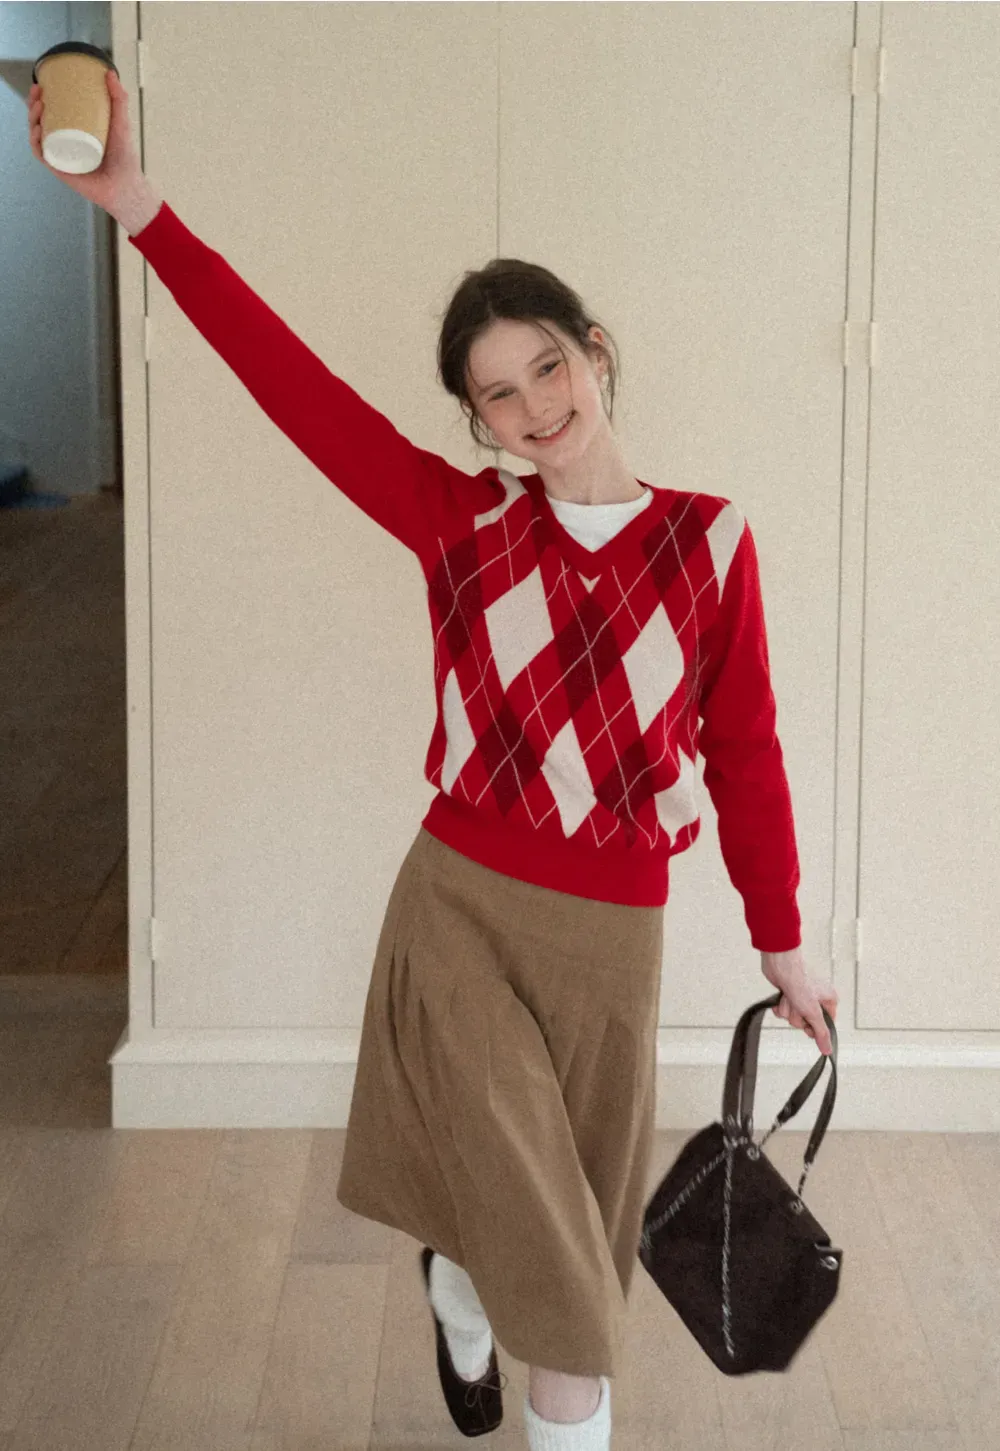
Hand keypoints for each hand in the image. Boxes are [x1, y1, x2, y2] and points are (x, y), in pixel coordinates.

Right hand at [27, 66, 143, 215]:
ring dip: (32, 120)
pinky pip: (44, 156)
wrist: (127, 185)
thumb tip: (110, 72)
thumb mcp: (121, 122)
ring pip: (38, 137)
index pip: (51, 113)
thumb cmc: (125, 158)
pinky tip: (38, 131)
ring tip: (38, 107)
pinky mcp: (61, 171)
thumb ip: (119, 98)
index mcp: (73, 132)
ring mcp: (62, 158)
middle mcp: (65, 144)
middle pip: (41, 123)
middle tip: (37, 93)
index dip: (41, 99)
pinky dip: (37, 143)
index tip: (40, 85)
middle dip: (33, 105)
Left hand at [760, 946, 837, 1055]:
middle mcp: (817, 998)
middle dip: (798, 1016)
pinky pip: (784, 1011)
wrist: (780, 965)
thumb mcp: (813, 1012)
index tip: (808, 1024)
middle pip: (807, 1023)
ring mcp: (801, 996)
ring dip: (788, 1009)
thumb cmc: (799, 981)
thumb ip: (820, 1032)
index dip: (814, 1028)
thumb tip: (828, 1050)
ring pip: (793, 1017)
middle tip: (798, 1004)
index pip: (825, 1025)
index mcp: (829, 1000)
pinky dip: (780, 1006)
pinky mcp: (788, 995)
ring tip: (789, 996)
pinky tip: (781, 997)